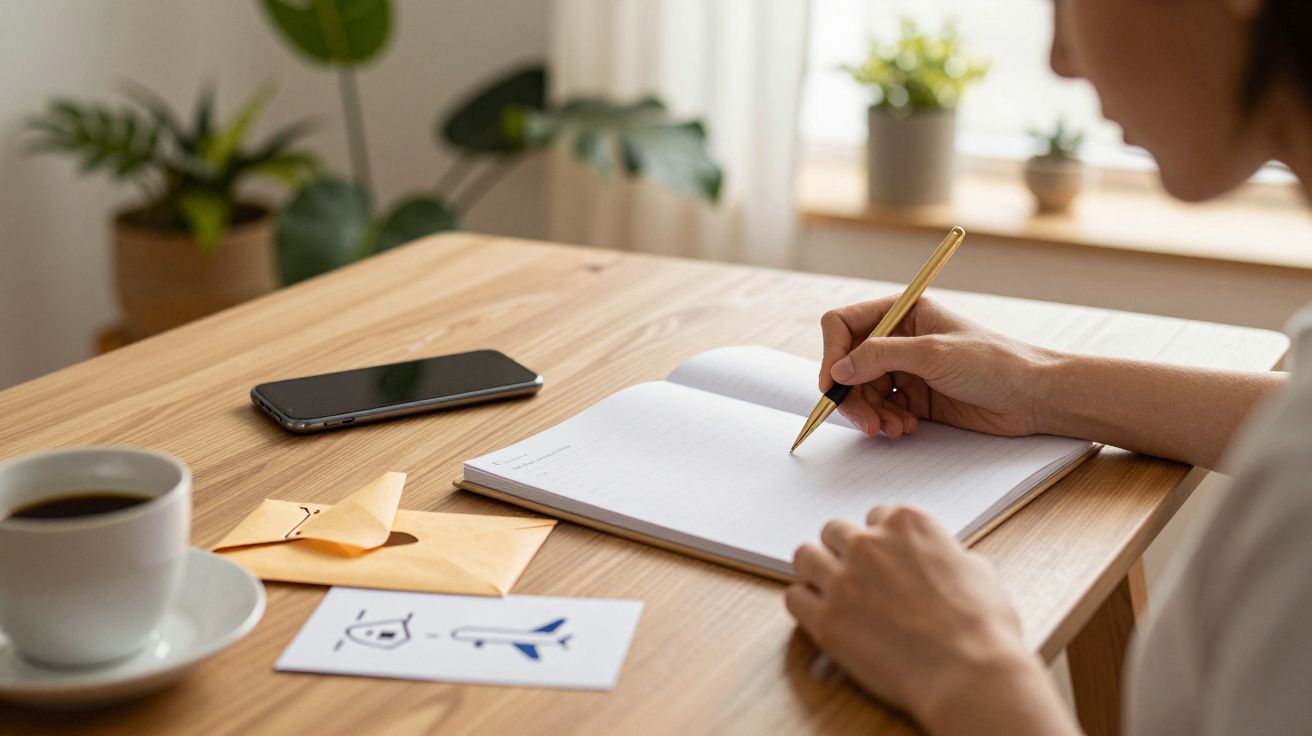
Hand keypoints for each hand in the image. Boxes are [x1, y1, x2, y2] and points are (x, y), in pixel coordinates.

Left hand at [786, 507, 1072, 733]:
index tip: (882, 556)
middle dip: (843, 551)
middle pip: (834, 531)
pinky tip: (820, 616)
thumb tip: (941, 561)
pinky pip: (793, 597)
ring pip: (805, 557)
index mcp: (907, 524)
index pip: (875, 516)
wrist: (969, 674)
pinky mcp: (824, 618)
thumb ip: (945, 555)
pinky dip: (804, 605)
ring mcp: (842, 579)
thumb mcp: (979, 571)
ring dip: (816, 571)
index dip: (879, 539)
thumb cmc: (983, 628)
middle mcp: (868, 543)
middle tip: (854, 575)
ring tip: (830, 591)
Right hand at [819, 296, 1054, 437]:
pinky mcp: (915, 398)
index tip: (832, 384)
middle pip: (849, 364)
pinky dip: (886, 421)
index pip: (844, 325)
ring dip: (870, 413)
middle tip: (866, 421)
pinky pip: (882, 409)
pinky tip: (905, 429)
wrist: (1033, 396)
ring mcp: (906, 369)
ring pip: (863, 391)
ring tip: (892, 429)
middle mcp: (899, 338)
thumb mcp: (931, 354)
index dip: (832, 353)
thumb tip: (838, 370)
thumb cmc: (993, 363)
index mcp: (902, 312)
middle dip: (852, 395)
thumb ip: (879, 357)